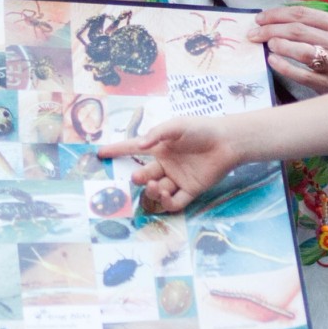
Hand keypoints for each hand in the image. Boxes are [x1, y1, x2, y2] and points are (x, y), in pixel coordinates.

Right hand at [100, 116, 241, 213]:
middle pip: (144, 174)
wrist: (227, 142)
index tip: (100, 153)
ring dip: (152, 191)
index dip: (116, 150)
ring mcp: (177, 178)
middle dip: (139, 178)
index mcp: (159, 147)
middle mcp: (165, 164)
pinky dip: (167, 202)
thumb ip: (157, 134)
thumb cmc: (201, 129)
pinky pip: (175, 202)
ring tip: (156, 186)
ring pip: (156, 190)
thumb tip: (139, 145)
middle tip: (139, 177)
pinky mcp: (190, 190)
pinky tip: (167, 195)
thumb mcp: (176, 126)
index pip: (132, 149)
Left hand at [250, 7, 327, 94]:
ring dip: (280, 45)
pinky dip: (284, 67)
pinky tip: (272, 61)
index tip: (260, 18)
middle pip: (298, 30)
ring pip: (302, 51)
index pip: (303, 13)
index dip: (277, 14)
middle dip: (271, 30)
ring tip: (267, 44)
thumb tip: (276, 18)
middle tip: (254, 33)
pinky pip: (302, 75)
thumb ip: (314, 24)